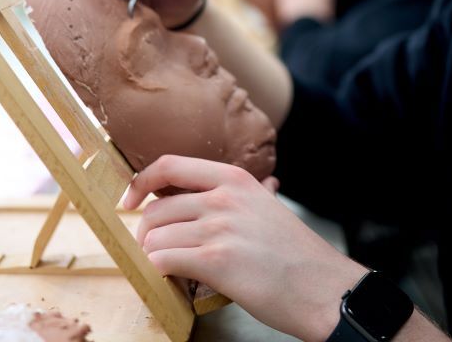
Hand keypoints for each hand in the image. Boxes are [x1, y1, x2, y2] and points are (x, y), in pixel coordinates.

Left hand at [125, 155, 366, 341]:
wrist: (322, 286)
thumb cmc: (297, 254)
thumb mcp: (269, 207)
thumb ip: (245, 196)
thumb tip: (250, 187)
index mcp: (234, 180)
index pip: (169, 165)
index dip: (140, 182)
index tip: (129, 200)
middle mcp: (224, 198)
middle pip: (156, 208)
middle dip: (146, 234)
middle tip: (155, 250)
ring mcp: (219, 228)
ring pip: (155, 238)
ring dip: (154, 257)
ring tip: (169, 268)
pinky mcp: (216, 261)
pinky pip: (164, 261)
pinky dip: (159, 272)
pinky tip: (173, 278)